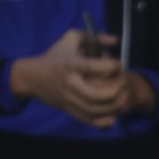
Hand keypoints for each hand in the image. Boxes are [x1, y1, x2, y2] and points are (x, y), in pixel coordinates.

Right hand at [11, 30, 139, 128]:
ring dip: (114, 106)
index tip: (119, 63)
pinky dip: (105, 121)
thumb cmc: (56, 54)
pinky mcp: (70, 110)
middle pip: (96, 95)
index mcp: (70, 65)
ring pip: (95, 110)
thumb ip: (95, 37)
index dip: (111, 66)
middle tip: (124, 83)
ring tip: (124, 97)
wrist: (34, 77)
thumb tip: (116, 41)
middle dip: (116, 90)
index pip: (93, 67)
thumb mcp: (72, 39)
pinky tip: (114, 114)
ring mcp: (69, 99)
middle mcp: (70, 84)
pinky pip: (90, 121)